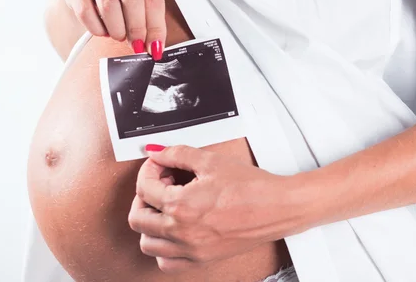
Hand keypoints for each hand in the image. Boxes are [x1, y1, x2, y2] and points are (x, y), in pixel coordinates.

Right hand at [58, 0, 165, 58]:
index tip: (155, 48)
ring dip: (117, 29)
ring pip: (109, 5)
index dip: (155, 26)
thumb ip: (151, 22)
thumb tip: (155, 48)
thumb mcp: (142, 2)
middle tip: (137, 46)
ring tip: (119, 36)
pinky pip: (86, 11)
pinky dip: (96, 28)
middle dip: (137, 28)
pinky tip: (102, 31)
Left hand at [128, 145, 299, 272]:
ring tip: (166, 206)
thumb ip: (178, 154)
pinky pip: (166, 262)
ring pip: (147, 243)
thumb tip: (158, 153)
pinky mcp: (201, 259)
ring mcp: (191, 249)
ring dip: (149, 222)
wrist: (277, 207)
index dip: (149, 170)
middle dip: (144, 196)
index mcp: (181, 206)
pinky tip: (173, 231)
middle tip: (160, 183)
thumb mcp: (211, 161)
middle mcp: (181, 232)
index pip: (144, 188)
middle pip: (138, 217)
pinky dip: (162, 248)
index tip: (158, 164)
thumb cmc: (251, 187)